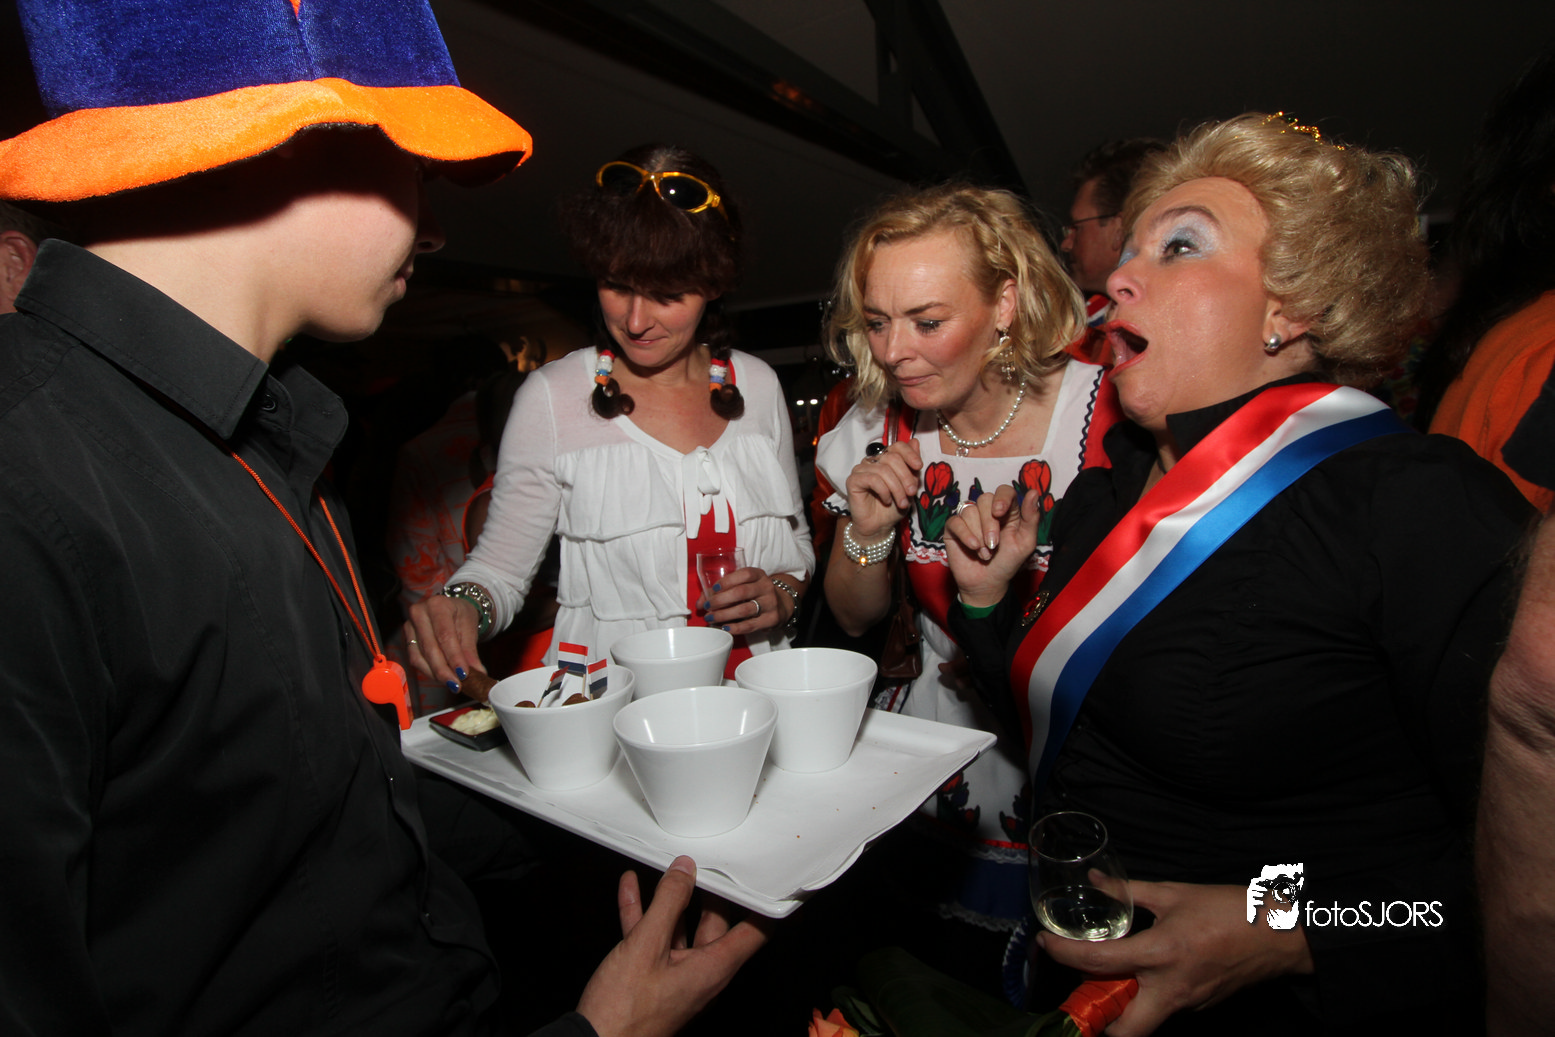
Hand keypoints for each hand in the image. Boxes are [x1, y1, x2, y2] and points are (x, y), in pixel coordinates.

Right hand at [404, 592, 485, 693]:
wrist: (450, 609)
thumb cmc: (460, 615)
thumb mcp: (470, 628)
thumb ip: (470, 651)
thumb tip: (477, 672)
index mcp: (438, 605)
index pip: (445, 636)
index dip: (454, 657)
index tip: (463, 674)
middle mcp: (419, 613)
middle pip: (430, 648)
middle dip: (444, 670)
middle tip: (457, 684)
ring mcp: (409, 626)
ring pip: (420, 657)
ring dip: (436, 674)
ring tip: (451, 683)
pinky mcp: (406, 639)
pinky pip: (415, 659)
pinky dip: (428, 671)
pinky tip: (441, 677)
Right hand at [577, 856, 769, 1036]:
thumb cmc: (624, 1012)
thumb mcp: (646, 945)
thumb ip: (667, 903)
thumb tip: (683, 873)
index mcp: (713, 968)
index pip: (754, 931)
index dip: (758, 903)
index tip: (757, 879)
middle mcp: (702, 974)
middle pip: (715, 924)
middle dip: (708, 893)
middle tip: (703, 866)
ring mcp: (677, 978)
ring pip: (680, 930)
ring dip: (669, 901)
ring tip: (666, 871)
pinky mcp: (653, 980)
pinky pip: (654, 941)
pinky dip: (644, 915)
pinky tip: (632, 891)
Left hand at [698, 568, 798, 635]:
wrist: (780, 604)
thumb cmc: (754, 593)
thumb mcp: (743, 585)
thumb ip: (720, 591)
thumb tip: (700, 603)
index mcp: (759, 574)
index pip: (744, 574)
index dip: (727, 581)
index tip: (713, 589)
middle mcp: (766, 587)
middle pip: (741, 592)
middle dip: (720, 600)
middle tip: (708, 607)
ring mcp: (770, 603)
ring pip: (744, 610)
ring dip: (724, 615)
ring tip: (711, 618)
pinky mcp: (771, 619)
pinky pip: (750, 625)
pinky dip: (735, 628)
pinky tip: (724, 627)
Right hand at [843, 438, 922, 540]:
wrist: (880, 527)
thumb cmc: (893, 507)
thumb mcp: (909, 487)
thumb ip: (912, 466)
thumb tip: (915, 441)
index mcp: (886, 459)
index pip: (897, 446)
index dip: (909, 454)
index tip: (919, 467)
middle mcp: (873, 461)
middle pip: (892, 458)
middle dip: (905, 477)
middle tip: (912, 493)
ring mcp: (861, 469)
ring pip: (883, 470)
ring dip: (897, 488)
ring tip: (902, 502)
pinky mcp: (853, 480)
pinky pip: (872, 479)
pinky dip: (884, 491)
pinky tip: (887, 500)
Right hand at [941, 483, 1042, 607]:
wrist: (987, 584)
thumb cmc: (1008, 563)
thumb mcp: (1025, 542)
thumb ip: (1031, 518)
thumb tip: (1033, 492)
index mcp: (1007, 511)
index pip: (1005, 491)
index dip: (1002, 498)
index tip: (1000, 512)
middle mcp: (987, 511)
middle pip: (985, 499)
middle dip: (990, 524)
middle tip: (993, 545)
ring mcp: (969, 518)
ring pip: (970, 510)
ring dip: (979, 535)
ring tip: (985, 553)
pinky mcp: (953, 528)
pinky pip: (955, 521)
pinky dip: (965, 535)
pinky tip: (972, 548)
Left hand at [1036, 881, 1313, 1036]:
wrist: (1284, 934)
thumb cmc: (1231, 909)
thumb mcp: (1175, 892)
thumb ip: (1130, 891)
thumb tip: (1096, 881)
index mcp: (1160, 954)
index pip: (1098, 963)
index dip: (1063, 954)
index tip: (1045, 943)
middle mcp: (1171, 989)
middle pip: (1124, 1032)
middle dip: (1095, 1024)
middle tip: (1078, 995)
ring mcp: (1188, 1005)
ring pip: (1143, 1025)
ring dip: (1119, 1012)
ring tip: (1105, 983)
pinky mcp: (1200, 1008)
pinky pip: (1164, 1012)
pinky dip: (1145, 1000)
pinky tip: (1141, 977)